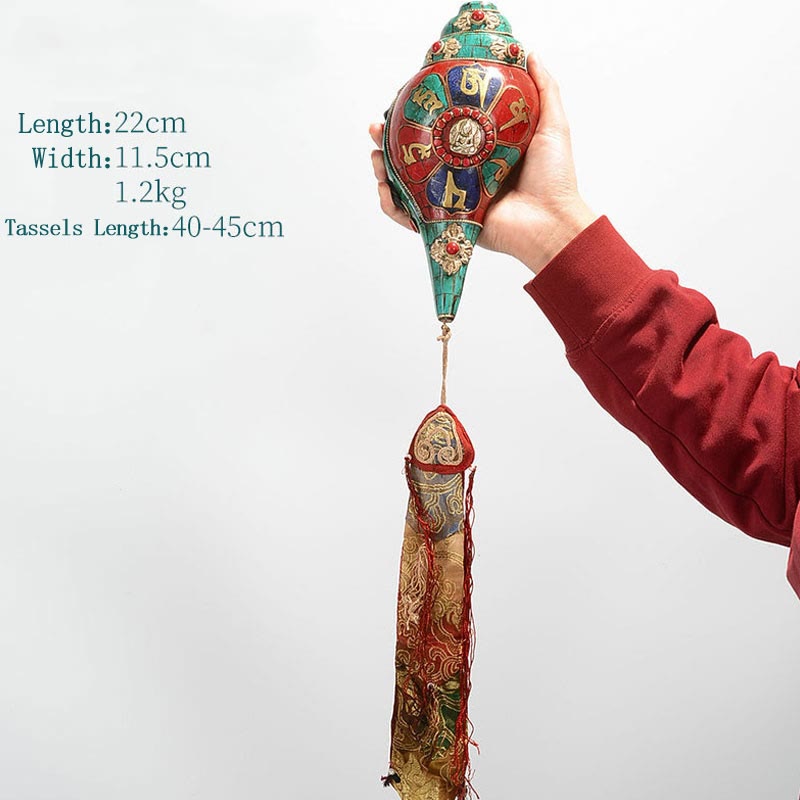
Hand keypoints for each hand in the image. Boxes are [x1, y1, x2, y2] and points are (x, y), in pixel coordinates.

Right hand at [369, 52, 598, 273]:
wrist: (550, 222)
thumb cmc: (554, 178)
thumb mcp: (552, 124)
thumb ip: (543, 89)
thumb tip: (527, 53)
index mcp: (481, 151)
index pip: (442, 129)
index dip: (420, 115)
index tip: (407, 99)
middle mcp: (463, 173)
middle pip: (417, 155)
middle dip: (391, 141)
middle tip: (379, 127)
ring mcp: (452, 199)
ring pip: (406, 184)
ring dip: (384, 169)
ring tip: (376, 156)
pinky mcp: (448, 222)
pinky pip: (410, 217)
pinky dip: (392, 206)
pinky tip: (385, 189)